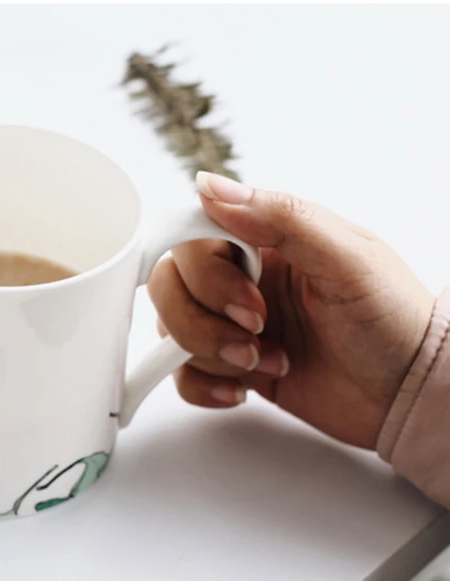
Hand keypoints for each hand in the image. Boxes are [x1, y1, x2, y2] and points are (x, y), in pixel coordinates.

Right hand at [148, 171, 434, 449]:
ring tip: (261, 362)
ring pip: (170, 329)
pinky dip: (201, 383)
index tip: (244, 296)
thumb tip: (213, 186)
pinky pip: (180, 372)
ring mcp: (231, 325)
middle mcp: (240, 279)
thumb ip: (282, 217)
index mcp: (265, 241)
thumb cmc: (394, 321)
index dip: (204, 271)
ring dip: (208, 352)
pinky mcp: (230, 367)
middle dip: (204, 318)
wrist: (410, 394)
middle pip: (171, 284)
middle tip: (256, 331)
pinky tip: (239, 388)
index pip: (193, 236)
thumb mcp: (349, 258)